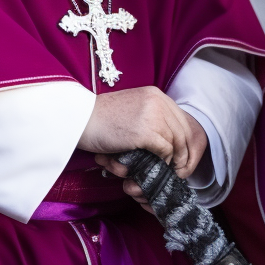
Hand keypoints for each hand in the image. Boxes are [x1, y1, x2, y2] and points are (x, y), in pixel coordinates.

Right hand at [82, 88, 207, 205]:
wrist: (79, 119)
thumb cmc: (101, 118)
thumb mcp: (132, 108)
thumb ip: (150, 115)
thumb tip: (167, 137)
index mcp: (156, 94)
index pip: (181, 119)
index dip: (184, 139)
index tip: (181, 154)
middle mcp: (158, 101)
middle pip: (183, 131)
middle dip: (184, 152)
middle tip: (179, 167)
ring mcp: (152, 116)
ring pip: (176, 142)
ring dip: (173, 159)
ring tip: (167, 169)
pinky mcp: (144, 132)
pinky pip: (164, 150)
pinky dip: (162, 161)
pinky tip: (155, 166)